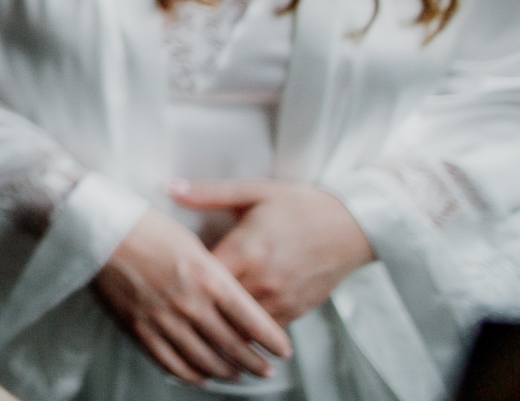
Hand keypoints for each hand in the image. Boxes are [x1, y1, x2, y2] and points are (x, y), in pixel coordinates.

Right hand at [92, 209, 292, 384]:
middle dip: (255, 363)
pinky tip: (201, 377)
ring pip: (205, 360)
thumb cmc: (148, 228)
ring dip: (226, 372)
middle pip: (232, 346)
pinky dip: (190, 374)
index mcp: (208, 277)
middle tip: (266, 370)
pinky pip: (171, 362)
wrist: (100, 229)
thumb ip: (216, 276)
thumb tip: (235, 304)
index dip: (272, 340)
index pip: (251, 320)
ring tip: (238, 376)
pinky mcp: (140, 328)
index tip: (283, 351)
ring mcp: (164, 319)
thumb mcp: (192, 243)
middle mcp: (190, 303)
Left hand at [170, 178, 375, 324]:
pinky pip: (263, 332)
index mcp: (246, 249)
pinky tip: (230, 325)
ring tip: (197, 319)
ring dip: (218, 324)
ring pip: (238, 326)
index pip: (200, 277)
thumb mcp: (254, 191)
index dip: (179, 279)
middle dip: (195, 306)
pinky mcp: (296, 311)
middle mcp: (261, 280)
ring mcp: (280, 300)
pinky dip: (245, 331)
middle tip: (174, 302)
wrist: (354, 226)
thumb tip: (170, 187)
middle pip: (216, 307)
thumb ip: (209, 193)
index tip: (165, 274)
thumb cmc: (301, 205)